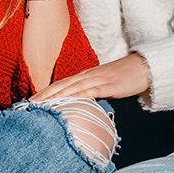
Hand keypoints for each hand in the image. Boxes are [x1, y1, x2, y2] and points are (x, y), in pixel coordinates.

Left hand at [31, 53, 149, 100]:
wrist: (144, 67)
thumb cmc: (125, 78)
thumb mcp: (105, 86)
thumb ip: (92, 93)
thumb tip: (80, 104)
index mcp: (86, 76)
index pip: (62, 84)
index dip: (46, 92)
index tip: (32, 101)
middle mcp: (88, 76)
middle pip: (62, 85)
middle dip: (45, 94)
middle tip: (29, 104)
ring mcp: (98, 79)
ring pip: (72, 87)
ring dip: (56, 95)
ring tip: (42, 104)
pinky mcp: (109, 85)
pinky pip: (91, 90)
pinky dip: (78, 95)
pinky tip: (68, 100)